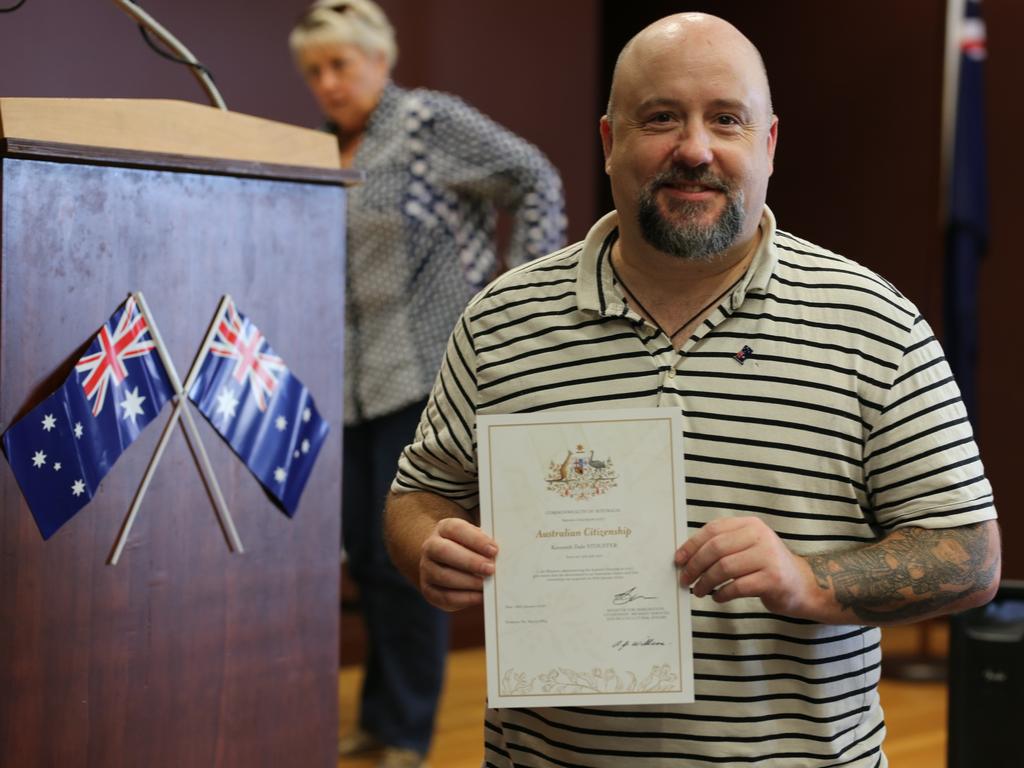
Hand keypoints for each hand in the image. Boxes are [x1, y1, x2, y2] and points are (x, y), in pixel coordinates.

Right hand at [419, 517, 497, 611]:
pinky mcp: (428, 589)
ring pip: (444, 576)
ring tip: (486, 585)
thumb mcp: (475, 539)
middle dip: (470, 561)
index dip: (475, 540)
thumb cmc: (468, 547)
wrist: (446, 560)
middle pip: (445, 552)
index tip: (494, 550)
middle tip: (491, 569)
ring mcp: (426, 569)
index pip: (456, 530)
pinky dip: (464, 598)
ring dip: (468, 582)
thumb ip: (485, 544)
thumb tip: (499, 556)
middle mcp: (430, 547)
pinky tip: (479, 596)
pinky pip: (444, 596)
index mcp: (444, 529)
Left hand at [674, 516, 815, 617]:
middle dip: (695, 565)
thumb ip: (724, 545)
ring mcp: (768, 557)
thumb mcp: (748, 546)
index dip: (691, 545)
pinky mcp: (773, 579)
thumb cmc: (768, 567)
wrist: (804, 585)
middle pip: (715, 548)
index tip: (678, 560)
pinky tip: (718, 597)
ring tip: (699, 591)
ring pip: (724, 567)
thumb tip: (687, 556)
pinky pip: (737, 586)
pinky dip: (722, 594)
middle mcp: (760, 536)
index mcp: (750, 524)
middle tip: (685, 578)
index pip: (712, 530)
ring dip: (705, 582)